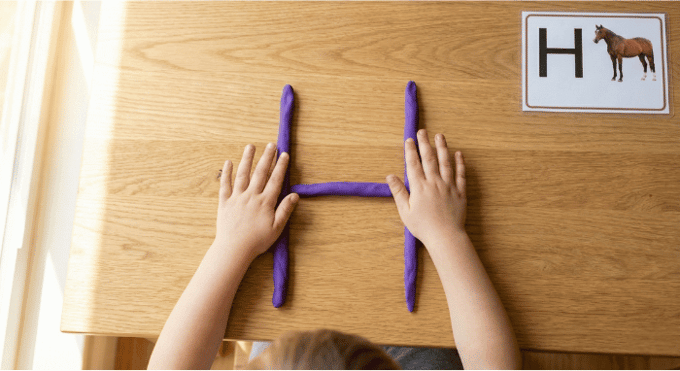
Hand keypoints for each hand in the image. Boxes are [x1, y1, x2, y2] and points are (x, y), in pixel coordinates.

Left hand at [214, 143, 298, 258]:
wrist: (234, 249)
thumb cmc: (257, 241)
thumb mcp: (277, 228)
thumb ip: (285, 210)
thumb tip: (295, 195)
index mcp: (265, 202)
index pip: (275, 180)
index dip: (280, 166)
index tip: (284, 154)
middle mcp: (251, 196)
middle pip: (260, 173)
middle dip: (266, 157)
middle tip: (271, 144)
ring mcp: (237, 198)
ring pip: (242, 174)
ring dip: (247, 159)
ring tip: (251, 146)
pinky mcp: (224, 202)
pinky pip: (225, 185)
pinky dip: (226, 173)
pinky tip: (229, 162)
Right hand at [386, 129, 466, 247]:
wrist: (445, 237)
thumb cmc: (423, 227)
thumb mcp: (405, 211)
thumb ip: (399, 192)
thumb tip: (390, 176)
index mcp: (419, 187)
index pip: (413, 164)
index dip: (410, 150)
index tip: (409, 140)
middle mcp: (434, 183)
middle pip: (429, 159)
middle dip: (425, 143)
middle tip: (423, 131)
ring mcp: (449, 186)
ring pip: (445, 162)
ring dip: (442, 148)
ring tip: (440, 136)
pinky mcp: (460, 192)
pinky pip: (461, 174)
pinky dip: (460, 163)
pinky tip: (458, 154)